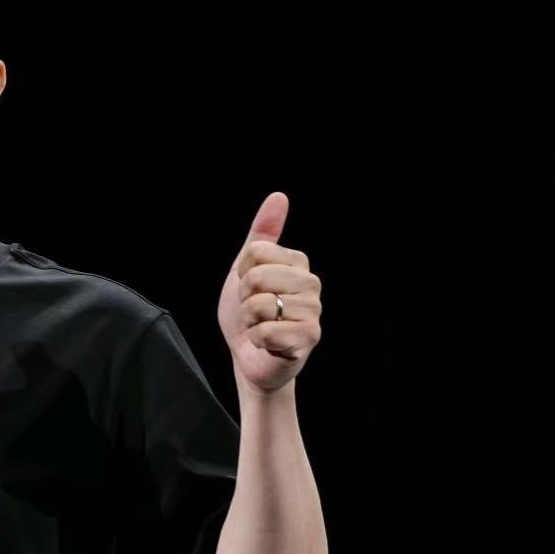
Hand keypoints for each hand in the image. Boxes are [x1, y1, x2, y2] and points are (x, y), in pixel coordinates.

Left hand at [216, 192, 322, 391]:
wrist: (249, 356)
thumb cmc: (249, 313)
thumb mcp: (246, 268)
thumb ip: (262, 233)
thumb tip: (279, 196)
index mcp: (298, 262)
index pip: (256, 250)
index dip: (241, 272)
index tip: (248, 287)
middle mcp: (311, 284)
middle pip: (258, 276)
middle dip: (244, 297)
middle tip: (253, 310)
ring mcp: (313, 312)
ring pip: (261, 305)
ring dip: (250, 320)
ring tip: (260, 325)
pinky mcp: (308, 338)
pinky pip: (268, 330)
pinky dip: (257, 339)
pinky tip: (266, 342)